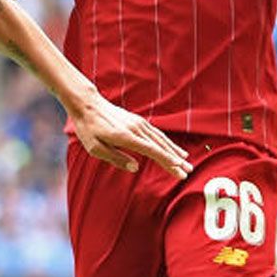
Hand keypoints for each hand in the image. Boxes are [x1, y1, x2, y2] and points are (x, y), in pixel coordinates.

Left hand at [71, 95, 191, 178]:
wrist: (88, 104)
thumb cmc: (89, 129)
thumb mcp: (95, 148)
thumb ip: (116, 158)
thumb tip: (135, 168)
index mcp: (125, 137)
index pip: (151, 150)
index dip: (166, 161)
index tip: (178, 169)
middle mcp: (136, 129)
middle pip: (160, 146)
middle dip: (175, 160)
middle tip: (187, 172)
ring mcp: (139, 123)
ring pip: (161, 139)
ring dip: (174, 151)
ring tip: (186, 162)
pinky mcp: (138, 121)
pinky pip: (156, 133)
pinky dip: (167, 142)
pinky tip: (173, 149)